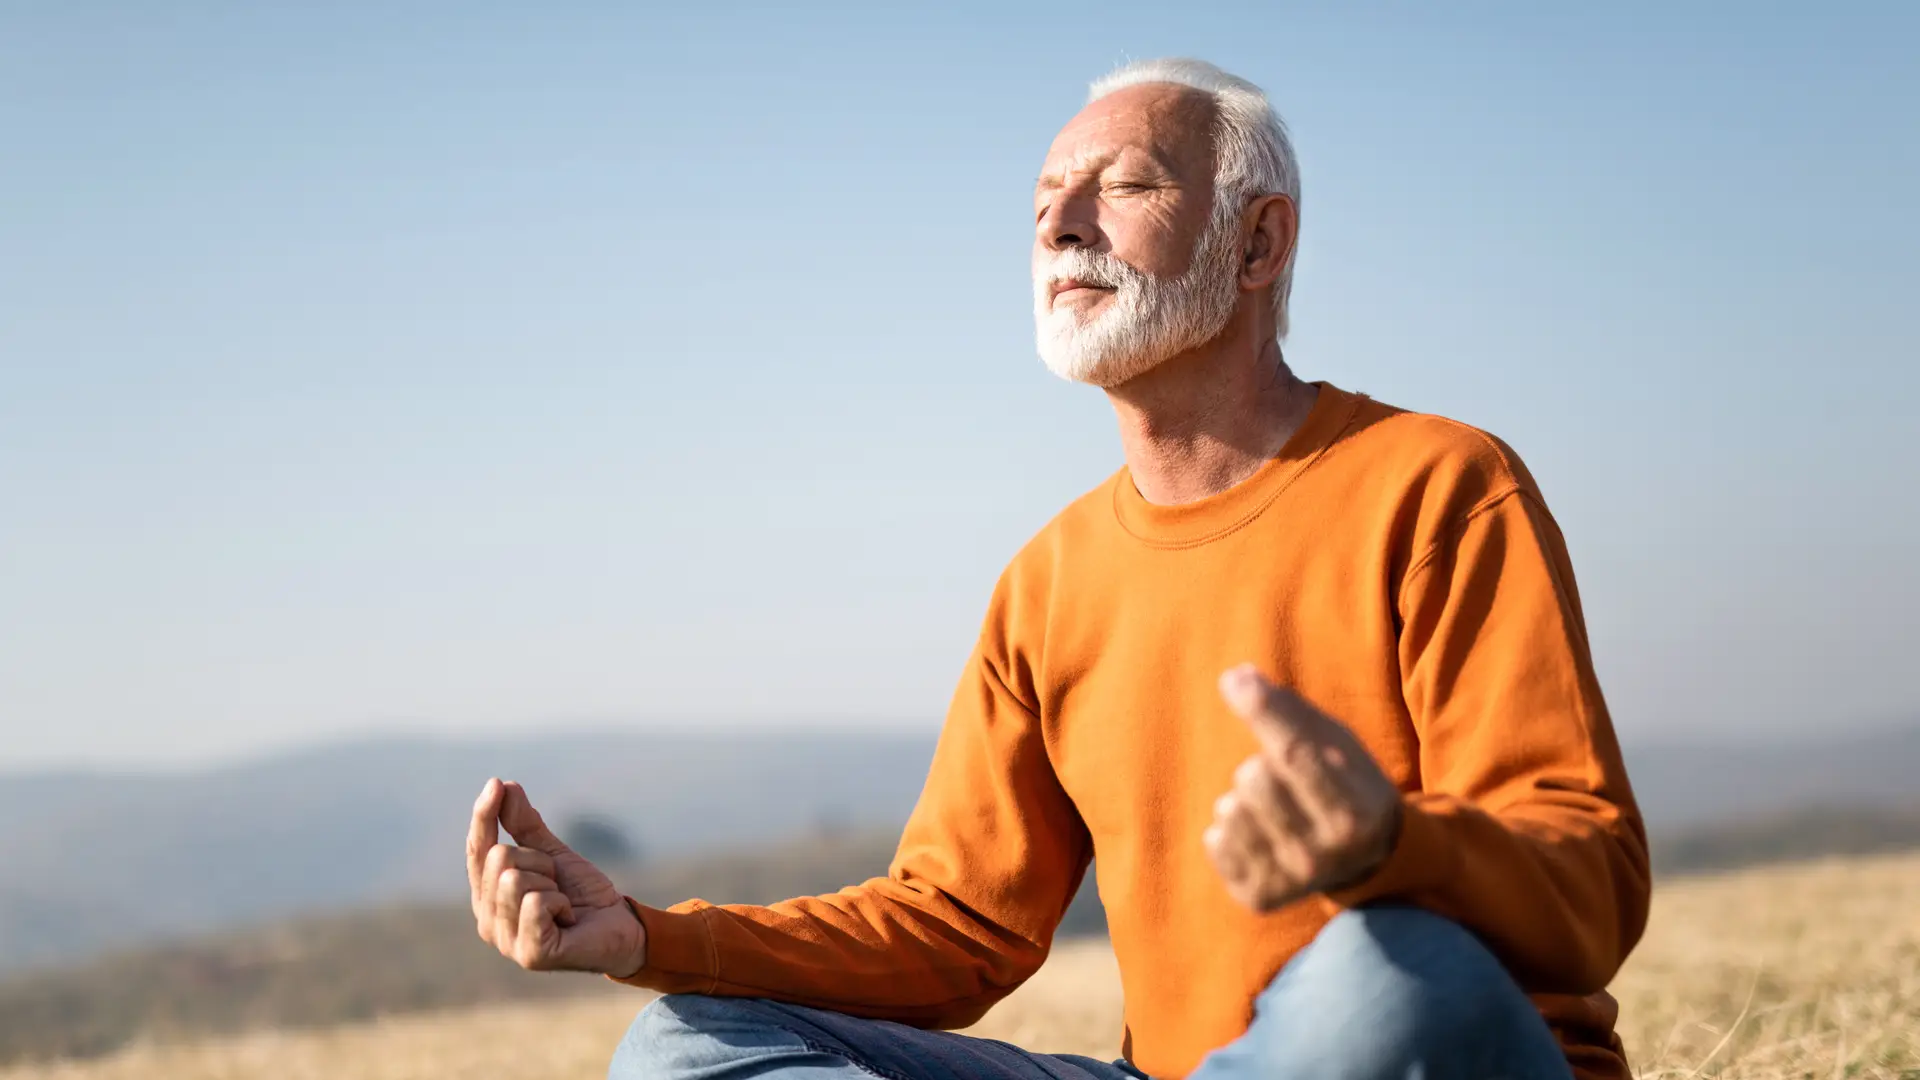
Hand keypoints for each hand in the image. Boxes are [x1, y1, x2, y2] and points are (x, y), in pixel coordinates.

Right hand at [466, 777, 646, 975]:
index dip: (484, 816)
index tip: (496, 784)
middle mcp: (487, 920)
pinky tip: (568, 918)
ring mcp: (506, 941)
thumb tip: (503, 786)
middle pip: (499, 858)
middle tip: (558, 884)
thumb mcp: (552, 853)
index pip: (477, 849)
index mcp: (487, 896)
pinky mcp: (530, 954)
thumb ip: (524, 825)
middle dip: (540, 862)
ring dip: (551, 884)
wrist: (621, 925)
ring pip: (514, 879)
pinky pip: (536, 903)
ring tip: (563, 904)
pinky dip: (561, 903)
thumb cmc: (583, 894)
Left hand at [1204, 664, 1402, 912]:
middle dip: (1260, 765)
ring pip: (1229, 808)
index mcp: (1356, 815)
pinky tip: (1259, 836)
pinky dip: (1227, 829)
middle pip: (1254, 779)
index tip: (1234, 682)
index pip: (1297, 754)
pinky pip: (1214, 839)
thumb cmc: (1345, 785)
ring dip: (1243, 799)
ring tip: (1274, 812)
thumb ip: (1289, 711)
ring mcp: (1290, 881)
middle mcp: (1325, 856)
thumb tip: (1235, 677)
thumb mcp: (1337, 744)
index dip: (1263, 712)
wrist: (1365, 861)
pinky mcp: (1258, 897)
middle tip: (1285, 782)